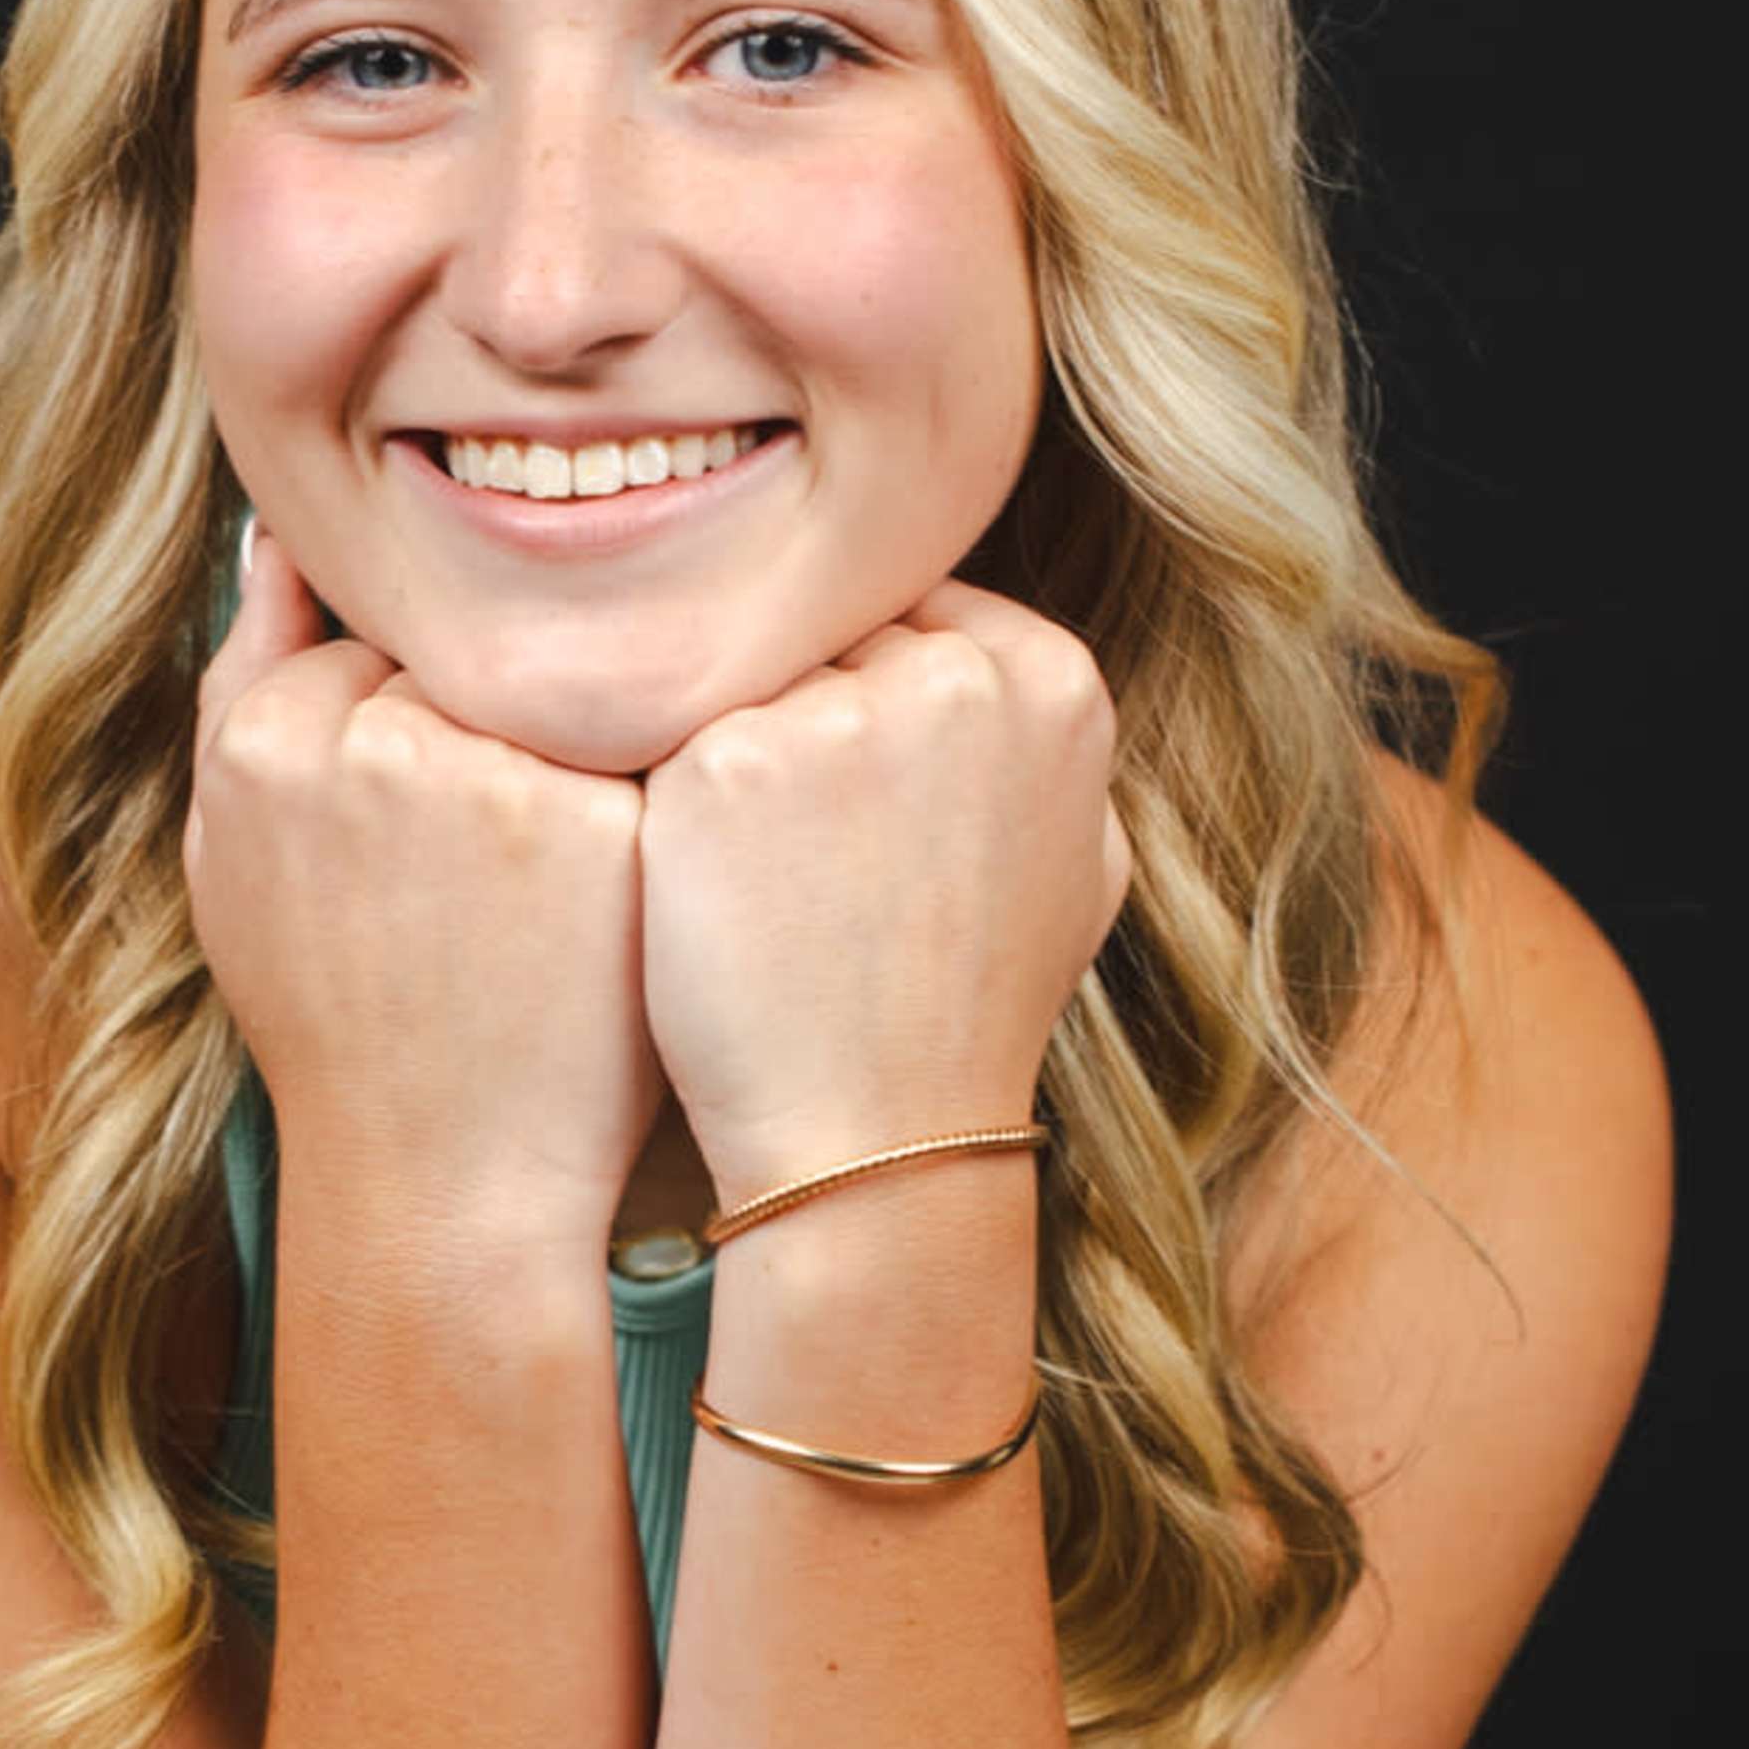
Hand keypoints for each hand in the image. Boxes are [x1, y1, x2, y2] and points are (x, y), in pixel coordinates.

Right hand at [182, 528, 659, 1252]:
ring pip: (556, 687)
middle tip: (491, 869)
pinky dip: (639, 798)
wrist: (445, 1182)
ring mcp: (497, 775)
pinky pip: (637, 742)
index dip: (409, 733)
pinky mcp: (604, 821)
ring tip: (552, 886)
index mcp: (272, 739)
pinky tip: (621, 887)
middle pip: (467, 656)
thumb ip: (242, 684)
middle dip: (488, 735)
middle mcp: (378, 738)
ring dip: (568, 755)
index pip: (370, 641)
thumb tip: (282, 531)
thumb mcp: (234, 857)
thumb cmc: (338, 1024)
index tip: (421, 841)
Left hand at [635, 585, 1132, 1201]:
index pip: (922, 611)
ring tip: (765, 878)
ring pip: (749, 683)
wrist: (878, 1137)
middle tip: (809, 846)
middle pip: (833, 635)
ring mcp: (836, 714)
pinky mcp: (723, 764)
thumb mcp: (1076, 862)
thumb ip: (1039, 739)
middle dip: (809, 714)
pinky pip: (672, 740)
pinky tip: (705, 887)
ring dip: (739, 759)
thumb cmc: (971, 1008)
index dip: (876, 697)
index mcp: (1051, 679)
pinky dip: (674, 809)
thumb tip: (992, 658)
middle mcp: (956, 676)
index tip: (861, 791)